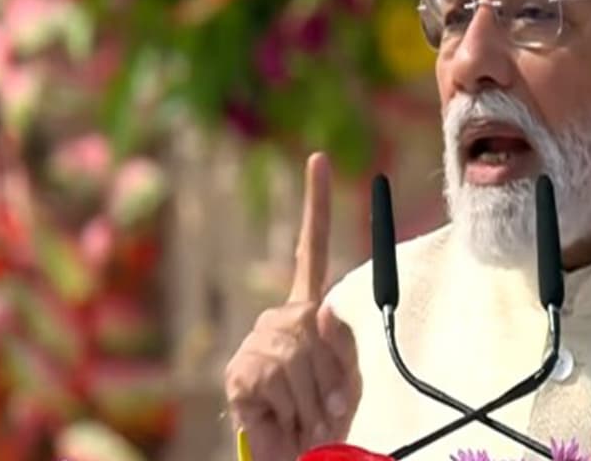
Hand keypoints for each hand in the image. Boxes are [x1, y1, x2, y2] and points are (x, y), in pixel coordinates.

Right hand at [224, 152, 361, 460]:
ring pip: (302, 361)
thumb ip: (342, 342)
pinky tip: (280, 415)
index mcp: (307, 311)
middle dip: (333, 378)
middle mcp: (279, 318)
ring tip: (305, 416)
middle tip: (325, 408)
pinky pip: (282, 381)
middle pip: (320, 330)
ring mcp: (258, 341)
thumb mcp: (349, 377)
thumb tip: (323, 307)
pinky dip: (293, 409)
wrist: (295, 453)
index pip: (310, 250)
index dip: (315, 205)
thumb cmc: (325, 416)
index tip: (319, 160)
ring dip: (314, 400)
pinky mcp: (240, 370)